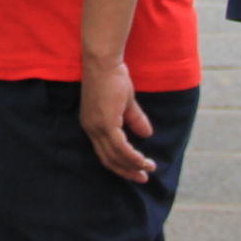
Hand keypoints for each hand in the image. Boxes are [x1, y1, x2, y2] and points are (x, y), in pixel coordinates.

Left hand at [79, 57, 155, 181]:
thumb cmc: (112, 76)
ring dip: (133, 165)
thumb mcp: (125, 102)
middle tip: (142, 178)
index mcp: (92, 125)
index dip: (121, 163)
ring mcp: (97, 127)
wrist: (104, 61)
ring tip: (148, 169)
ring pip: (115, 156)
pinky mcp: (106, 123)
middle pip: (108, 159)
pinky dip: (132, 156)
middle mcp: (91, 129)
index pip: (105, 152)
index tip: (136, 170)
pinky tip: (143, 161)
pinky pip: (120, 147)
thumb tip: (147, 134)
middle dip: (126, 171)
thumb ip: (134, 119)